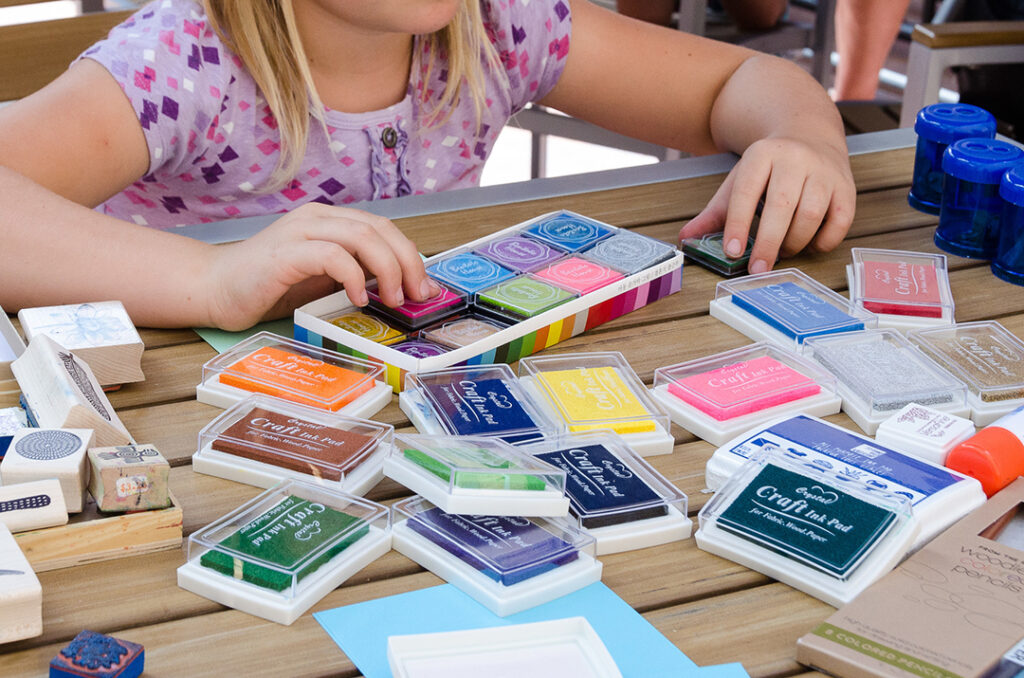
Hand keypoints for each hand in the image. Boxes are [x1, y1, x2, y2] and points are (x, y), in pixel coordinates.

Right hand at [202, 203, 440, 329]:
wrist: (215, 289)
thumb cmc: (270, 287)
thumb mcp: (324, 281)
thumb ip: (359, 277)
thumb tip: (403, 290)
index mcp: (330, 221)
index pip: (384, 228)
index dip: (411, 256)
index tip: (426, 289)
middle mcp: (317, 218)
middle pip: (379, 228)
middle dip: (407, 262)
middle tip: (417, 296)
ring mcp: (300, 232)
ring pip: (361, 235)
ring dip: (387, 268)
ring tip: (392, 299)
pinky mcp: (284, 253)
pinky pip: (331, 255)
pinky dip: (352, 275)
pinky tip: (357, 298)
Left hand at [678, 136, 855, 272]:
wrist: (809, 135)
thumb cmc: (769, 168)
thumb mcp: (739, 181)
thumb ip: (714, 212)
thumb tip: (686, 238)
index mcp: (762, 155)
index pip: (746, 192)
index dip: (738, 224)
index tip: (732, 252)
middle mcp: (795, 159)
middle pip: (782, 206)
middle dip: (768, 243)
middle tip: (758, 269)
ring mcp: (824, 172)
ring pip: (811, 216)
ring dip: (794, 243)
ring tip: (782, 251)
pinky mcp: (846, 188)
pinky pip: (839, 223)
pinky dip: (822, 242)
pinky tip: (809, 244)